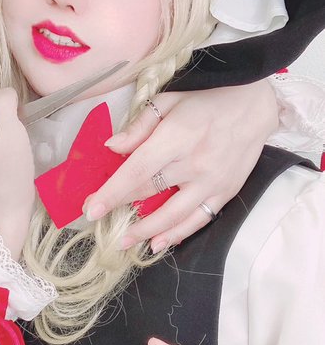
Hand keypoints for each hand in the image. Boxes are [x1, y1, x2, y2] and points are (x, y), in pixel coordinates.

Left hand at [84, 81, 278, 249]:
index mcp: (177, 137)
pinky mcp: (225, 193)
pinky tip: (159, 243)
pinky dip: (178, 234)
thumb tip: (112, 147)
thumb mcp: (169, 101)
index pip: (137, 170)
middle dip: (120, 208)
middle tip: (98, 221)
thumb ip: (140, 125)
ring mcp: (212, 181)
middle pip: (150, 192)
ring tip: (124, 242)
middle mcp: (194, 163)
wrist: (255, 106)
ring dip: (146, 231)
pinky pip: (198, 219)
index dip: (112, 192)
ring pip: (174, 214)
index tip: (90, 209)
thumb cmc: (207, 101)